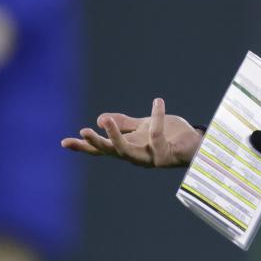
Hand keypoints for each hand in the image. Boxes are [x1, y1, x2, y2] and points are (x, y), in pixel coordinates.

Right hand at [61, 98, 201, 167]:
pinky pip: (156, 134)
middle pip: (110, 152)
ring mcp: (149, 158)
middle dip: (95, 143)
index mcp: (129, 148)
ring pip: (126, 150)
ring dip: (115, 135)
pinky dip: (157, 117)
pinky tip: (157, 102)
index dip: (84, 146)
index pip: (102, 149)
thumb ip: (126, 123)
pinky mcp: (165, 155)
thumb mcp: (145, 126)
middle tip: (83, 131)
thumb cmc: (171, 136)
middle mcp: (136, 156)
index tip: (64, 141)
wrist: (197, 143)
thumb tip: (101, 118)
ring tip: (105, 121)